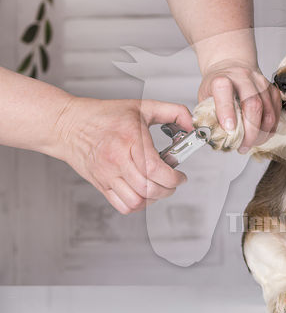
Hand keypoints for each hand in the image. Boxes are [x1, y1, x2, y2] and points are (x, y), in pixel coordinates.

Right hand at [54, 97, 193, 213]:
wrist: (68, 125)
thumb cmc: (104, 116)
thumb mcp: (142, 106)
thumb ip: (172, 112)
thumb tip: (190, 124)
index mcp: (130, 140)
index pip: (155, 169)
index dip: (174, 178)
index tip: (180, 175)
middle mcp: (117, 160)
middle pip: (149, 188)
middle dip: (168, 189)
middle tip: (172, 181)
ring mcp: (108, 175)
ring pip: (137, 201)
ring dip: (154, 198)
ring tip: (158, 186)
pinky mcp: (101, 184)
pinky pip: (123, 206)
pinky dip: (138, 204)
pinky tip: (143, 192)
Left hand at [197, 60, 280, 153]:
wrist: (232, 65)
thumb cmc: (217, 85)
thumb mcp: (205, 97)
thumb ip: (209, 116)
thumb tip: (214, 138)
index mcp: (222, 77)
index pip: (224, 90)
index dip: (226, 111)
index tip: (228, 129)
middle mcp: (243, 77)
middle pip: (253, 105)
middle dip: (250, 131)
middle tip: (242, 145)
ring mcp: (261, 83)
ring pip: (268, 113)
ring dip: (260, 134)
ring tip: (251, 143)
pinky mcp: (273, 90)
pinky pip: (276, 114)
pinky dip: (269, 130)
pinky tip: (260, 136)